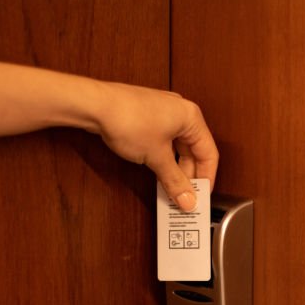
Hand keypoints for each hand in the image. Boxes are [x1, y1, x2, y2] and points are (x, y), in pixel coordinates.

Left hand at [97, 82, 218, 211]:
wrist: (95, 105)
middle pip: (193, 151)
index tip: (201, 197)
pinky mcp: (147, 117)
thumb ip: (174, 181)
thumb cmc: (129, 120)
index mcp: (191, 117)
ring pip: (177, 148)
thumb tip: (187, 199)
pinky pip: (163, 143)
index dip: (207, 177)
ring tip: (171, 189)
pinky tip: (158, 174)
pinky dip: (163, 160)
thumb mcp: (156, 157)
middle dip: (189, 176)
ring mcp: (163, 113)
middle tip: (184, 197)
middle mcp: (180, 112)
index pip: (209, 152)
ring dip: (175, 170)